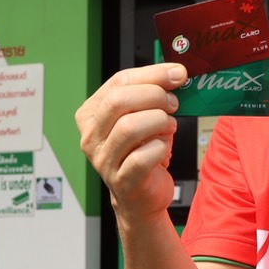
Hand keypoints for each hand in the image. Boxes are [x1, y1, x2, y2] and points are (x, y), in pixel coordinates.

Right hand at [74, 64, 185, 219]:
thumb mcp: (142, 117)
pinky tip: (163, 148)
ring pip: (129, 127)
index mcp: (91, 114)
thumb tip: (175, 73)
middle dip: (154, 96)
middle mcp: (91, 136)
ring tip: (169, 126)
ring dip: (159, 122)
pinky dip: (160, 148)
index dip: (152, 74)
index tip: (178, 74)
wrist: (142, 195)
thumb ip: (152, 93)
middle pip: (119, 101)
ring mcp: (103, 160)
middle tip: (173, 103)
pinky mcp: (121, 180)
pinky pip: (142, 157)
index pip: (118, 82)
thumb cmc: (142, 152)